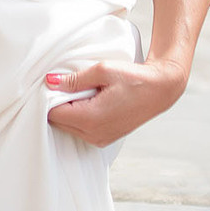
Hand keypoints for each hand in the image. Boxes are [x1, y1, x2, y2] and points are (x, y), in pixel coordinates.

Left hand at [44, 55, 189, 145]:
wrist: (160, 90)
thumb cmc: (133, 77)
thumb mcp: (102, 71)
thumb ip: (74, 79)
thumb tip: (49, 81)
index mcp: (90, 118)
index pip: (53, 114)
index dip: (49, 98)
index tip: (54, 83)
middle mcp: (93, 134)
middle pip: (59, 122)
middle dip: (58, 105)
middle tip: (67, 84)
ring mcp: (100, 140)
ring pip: (69, 128)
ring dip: (69, 111)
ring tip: (82, 92)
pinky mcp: (105, 140)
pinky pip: (81, 131)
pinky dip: (79, 118)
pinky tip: (89, 101)